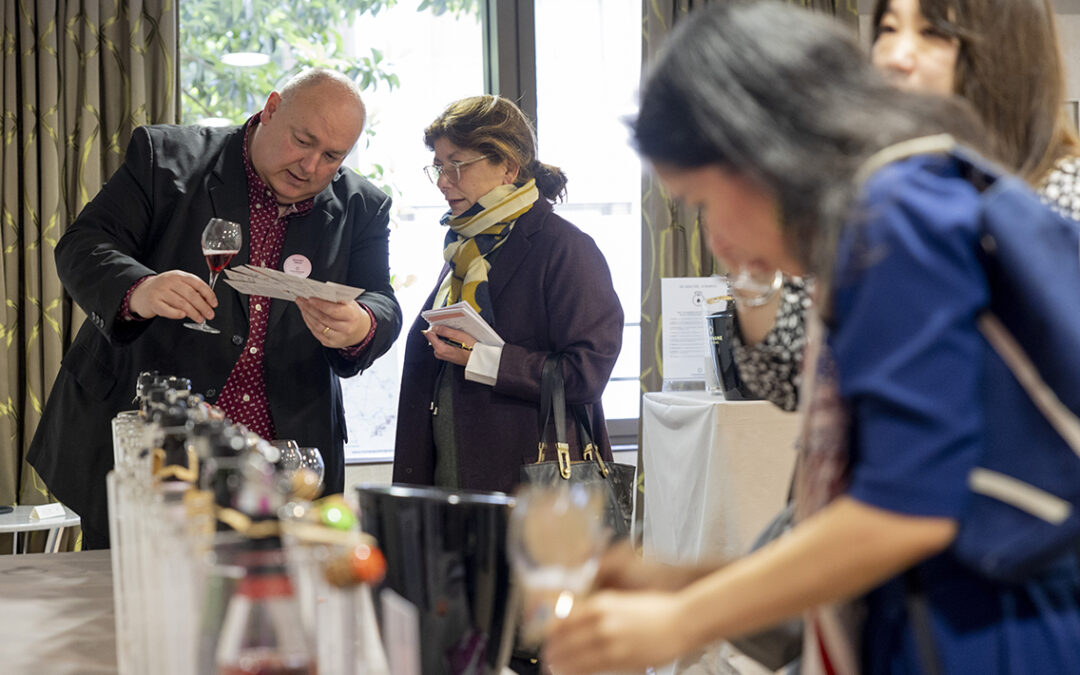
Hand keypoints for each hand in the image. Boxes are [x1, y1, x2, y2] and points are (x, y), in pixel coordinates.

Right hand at [129, 270, 216, 322]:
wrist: (141, 292)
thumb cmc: (164, 289)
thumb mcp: (178, 284)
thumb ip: (192, 290)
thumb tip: (208, 302)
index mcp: (179, 276)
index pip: (197, 283)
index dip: (208, 294)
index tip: (214, 304)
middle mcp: (169, 281)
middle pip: (190, 294)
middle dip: (203, 306)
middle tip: (210, 314)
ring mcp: (160, 291)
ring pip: (181, 303)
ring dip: (193, 312)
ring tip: (200, 318)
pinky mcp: (153, 302)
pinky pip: (166, 309)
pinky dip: (176, 313)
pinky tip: (183, 316)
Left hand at [296, 297, 371, 347]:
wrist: (359, 330)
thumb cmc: (351, 313)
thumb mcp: (350, 303)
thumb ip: (337, 298)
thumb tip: (320, 292)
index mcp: (352, 316)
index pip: (334, 311)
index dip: (321, 305)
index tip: (310, 299)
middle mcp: (346, 329)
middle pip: (323, 319)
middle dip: (309, 308)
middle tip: (301, 300)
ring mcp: (338, 338)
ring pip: (318, 327)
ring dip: (307, 315)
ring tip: (301, 306)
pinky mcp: (331, 343)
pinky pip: (316, 333)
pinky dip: (309, 323)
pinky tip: (306, 315)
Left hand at [423, 325, 474, 365]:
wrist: (477, 359)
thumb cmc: (470, 349)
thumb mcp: (458, 335)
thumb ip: (444, 331)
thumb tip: (435, 328)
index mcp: (439, 349)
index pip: (429, 335)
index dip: (435, 328)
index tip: (441, 325)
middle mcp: (439, 353)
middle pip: (434, 337)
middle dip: (441, 332)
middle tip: (452, 330)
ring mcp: (443, 355)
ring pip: (440, 341)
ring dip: (446, 336)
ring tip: (456, 335)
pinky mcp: (448, 355)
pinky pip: (445, 345)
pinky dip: (449, 341)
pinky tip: (457, 340)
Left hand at [543, 589, 690, 674]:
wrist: (681, 620)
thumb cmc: (656, 610)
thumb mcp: (621, 602)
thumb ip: (599, 611)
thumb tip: (578, 621)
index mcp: (600, 603)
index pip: (563, 620)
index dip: (551, 633)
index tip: (548, 640)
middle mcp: (600, 619)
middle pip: (563, 638)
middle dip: (552, 650)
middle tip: (547, 658)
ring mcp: (609, 638)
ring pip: (572, 654)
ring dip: (559, 663)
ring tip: (554, 668)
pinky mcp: (619, 657)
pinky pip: (588, 667)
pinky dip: (575, 671)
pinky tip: (570, 673)